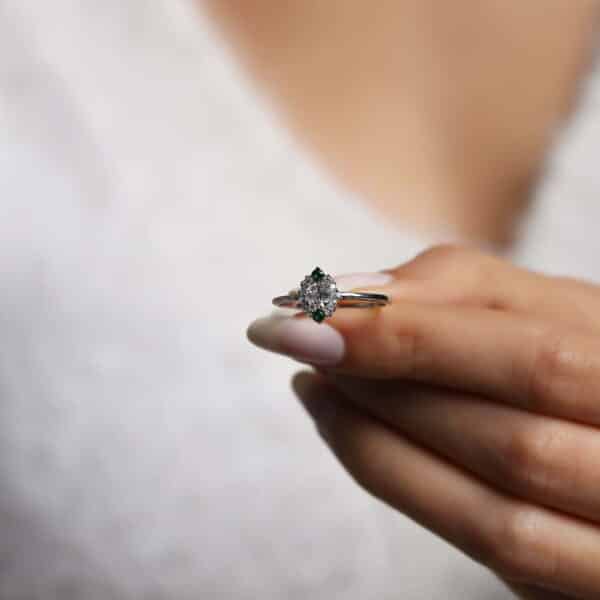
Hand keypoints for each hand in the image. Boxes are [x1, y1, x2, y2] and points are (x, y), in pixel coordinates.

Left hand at [247, 245, 599, 598]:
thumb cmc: (595, 364)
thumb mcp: (559, 311)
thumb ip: (470, 290)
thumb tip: (355, 291)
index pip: (532, 358)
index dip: (411, 335)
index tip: (312, 308)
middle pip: (509, 437)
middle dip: (387, 383)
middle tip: (297, 336)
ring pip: (493, 506)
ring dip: (377, 436)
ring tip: (312, 378)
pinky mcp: (582, 582)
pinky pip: (491, 545)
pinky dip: (399, 481)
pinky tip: (341, 428)